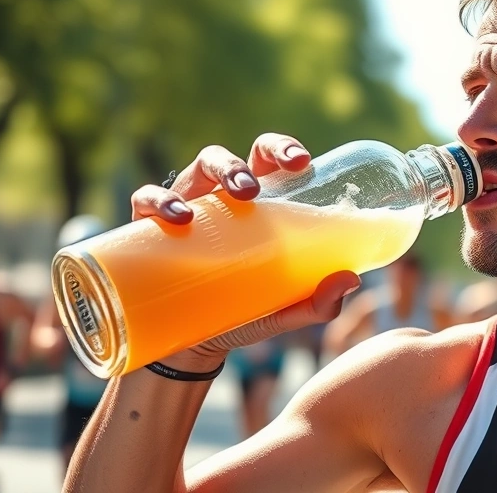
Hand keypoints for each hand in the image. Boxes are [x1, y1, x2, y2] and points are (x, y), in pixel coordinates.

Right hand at [129, 134, 361, 370]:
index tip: (302, 163)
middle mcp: (219, 197)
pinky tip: (177, 219)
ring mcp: (185, 207)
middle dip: (244, 163)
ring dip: (214, 173)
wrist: (192, 346)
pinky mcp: (149, 229)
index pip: (267, 159)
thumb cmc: (245, 314)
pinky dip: (159, 200)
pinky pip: (146, 199)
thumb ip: (317, 302)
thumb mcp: (282, 311)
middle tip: (255, 191)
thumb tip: (350, 280)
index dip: (282, 149)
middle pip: (230, 158)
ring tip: (229, 201)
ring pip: (196, 168)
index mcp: (255, 204)